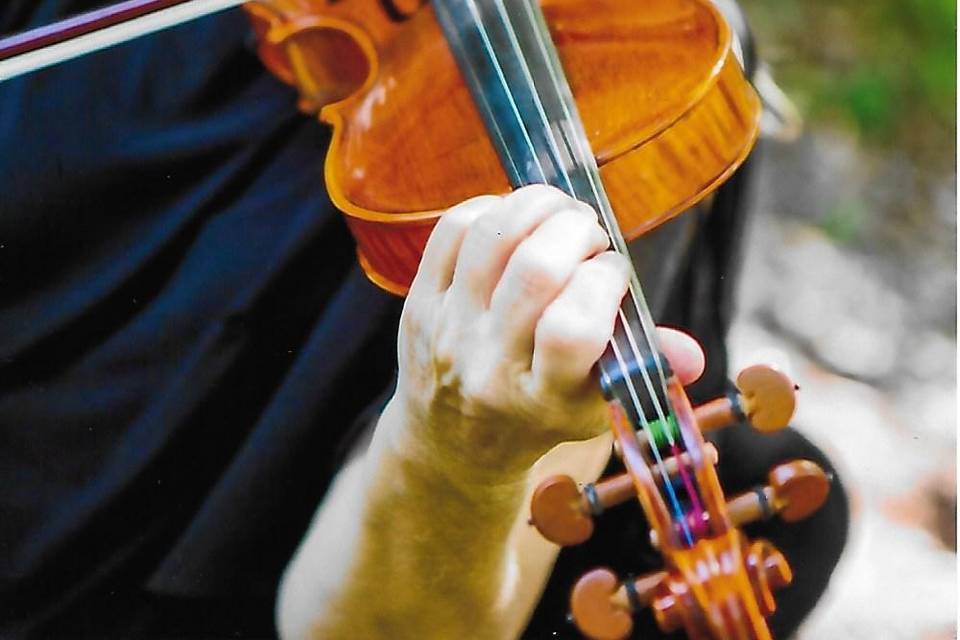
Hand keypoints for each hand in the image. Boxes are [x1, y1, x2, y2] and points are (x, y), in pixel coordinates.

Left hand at [384, 185, 704, 484]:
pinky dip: (493, 207)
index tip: (613, 272)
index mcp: (543, 398)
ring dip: (537, 205)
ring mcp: (448, 331)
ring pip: (491, 238)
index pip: (572, 327)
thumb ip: (644, 369)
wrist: (454, 439)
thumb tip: (694, 357)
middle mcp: (489, 365)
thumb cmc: (540, 413)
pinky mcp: (419, 303)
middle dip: (575, 229)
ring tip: (559, 212)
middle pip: (534, 271)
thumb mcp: (596, 405)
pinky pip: (453, 230)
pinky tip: (517, 219)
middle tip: (589, 232)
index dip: (604, 280)